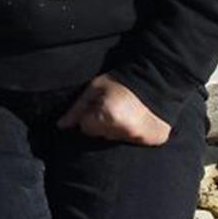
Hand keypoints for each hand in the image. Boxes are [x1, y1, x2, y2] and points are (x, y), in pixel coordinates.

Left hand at [56, 75, 170, 144]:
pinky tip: (140, 119)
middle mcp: (124, 130)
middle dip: (104, 124)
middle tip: (115, 108)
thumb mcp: (94, 89)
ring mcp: (141, 137)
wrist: (156, 77)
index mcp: (107, 117)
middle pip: (103, 136)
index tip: (99, 106)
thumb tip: (61, 126)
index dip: (91, 116)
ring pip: (119, 139)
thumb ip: (77, 109)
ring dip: (120, 129)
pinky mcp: (155, 139)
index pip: (87, 128)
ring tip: (127, 112)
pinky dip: (137, 133)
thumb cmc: (120, 81)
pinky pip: (138, 141)